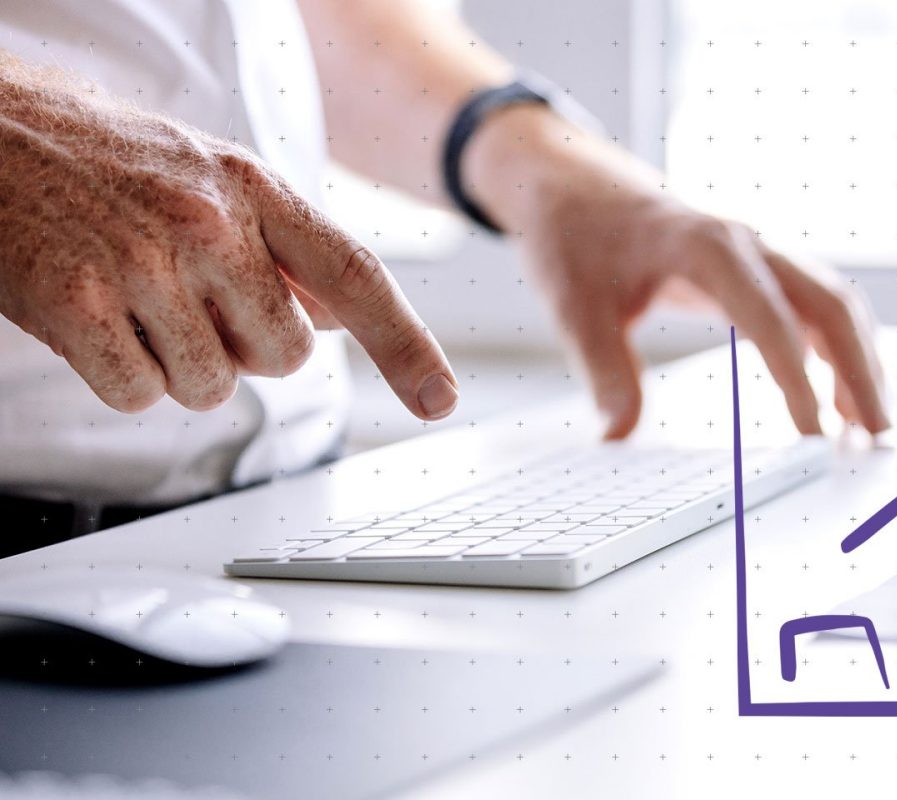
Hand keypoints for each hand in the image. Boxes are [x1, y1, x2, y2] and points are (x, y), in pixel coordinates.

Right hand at [0, 53, 457, 419]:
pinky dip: (121, 374)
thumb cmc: (108, 160)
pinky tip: (96, 317)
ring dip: (178, 363)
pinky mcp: (75, 306)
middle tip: (190, 299)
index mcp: (254, 188)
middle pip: (284, 357)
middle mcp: (209, 224)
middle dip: (246, 348)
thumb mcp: (214, 177)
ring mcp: (143, 266)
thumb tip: (342, 315)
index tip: (438, 398)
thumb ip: (284, 247)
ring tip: (135, 298)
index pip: (357, 276)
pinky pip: (140, 395)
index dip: (408, 346)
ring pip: (211, 386)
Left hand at [468, 107, 886, 438]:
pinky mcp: (757, 266)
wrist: (572, 185)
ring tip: (869, 428)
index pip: (770, 318)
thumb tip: (618, 436)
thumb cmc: (576, 236)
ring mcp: (758, 252)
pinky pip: (815, 305)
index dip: (797, 379)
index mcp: (705, 246)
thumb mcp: (575, 307)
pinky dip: (837, 349)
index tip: (812, 435)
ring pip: (833, 304)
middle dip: (860, 371)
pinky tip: (839, 396)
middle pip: (829, 304)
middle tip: (876, 437)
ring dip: (858, 361)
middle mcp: (746, 243)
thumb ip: (603, 370)